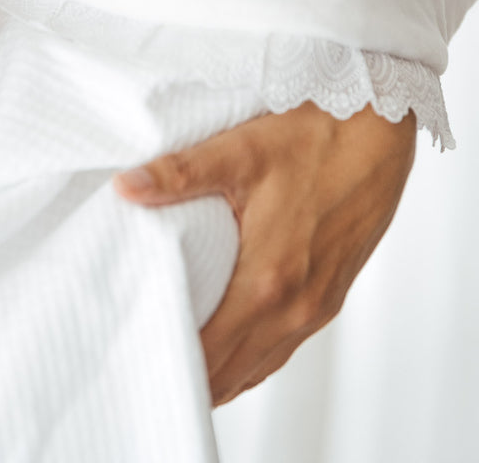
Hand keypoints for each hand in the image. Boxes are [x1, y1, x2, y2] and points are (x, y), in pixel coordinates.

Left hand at [114, 101, 415, 403]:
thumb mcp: (240, 150)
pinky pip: (282, 349)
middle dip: (187, 371)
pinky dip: (251, 358)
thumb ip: (180, 173)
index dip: (168, 355)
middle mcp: (296, 306)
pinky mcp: (330, 297)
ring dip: (219, 372)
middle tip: (142, 354)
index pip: (207, 350)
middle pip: (229, 372)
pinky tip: (229, 346)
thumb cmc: (315, 137)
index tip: (133, 347)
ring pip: (257, 367)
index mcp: (267, 278)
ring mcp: (317, 306)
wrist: (379, 131)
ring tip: (176, 358)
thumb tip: (125, 188)